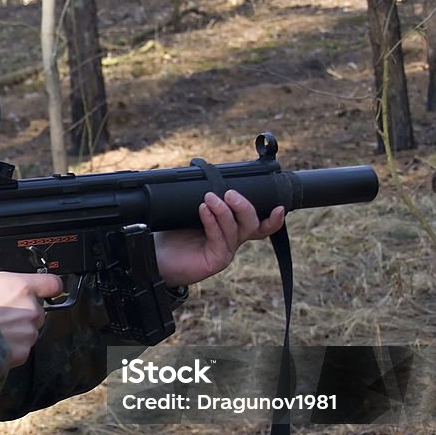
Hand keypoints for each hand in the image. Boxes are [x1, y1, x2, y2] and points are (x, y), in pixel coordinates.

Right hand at [0, 272, 64, 366]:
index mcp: (22, 287)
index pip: (52, 283)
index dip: (48, 286)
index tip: (45, 288)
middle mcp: (30, 309)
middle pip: (37, 308)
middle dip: (23, 310)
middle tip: (1, 312)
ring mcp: (28, 333)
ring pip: (29, 329)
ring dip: (17, 329)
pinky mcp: (23, 352)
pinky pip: (22, 347)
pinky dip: (11, 346)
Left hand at [153, 190, 284, 285]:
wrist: (156, 256)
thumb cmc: (172, 233)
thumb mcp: (191, 211)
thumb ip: (206, 197)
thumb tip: (208, 173)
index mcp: (231, 229)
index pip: (259, 224)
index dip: (273, 219)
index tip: (280, 206)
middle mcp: (232, 240)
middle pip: (252, 224)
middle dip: (244, 206)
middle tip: (229, 193)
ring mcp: (225, 251)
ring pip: (236, 230)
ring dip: (224, 211)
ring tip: (209, 198)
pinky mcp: (215, 260)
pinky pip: (219, 238)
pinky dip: (212, 221)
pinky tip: (204, 210)